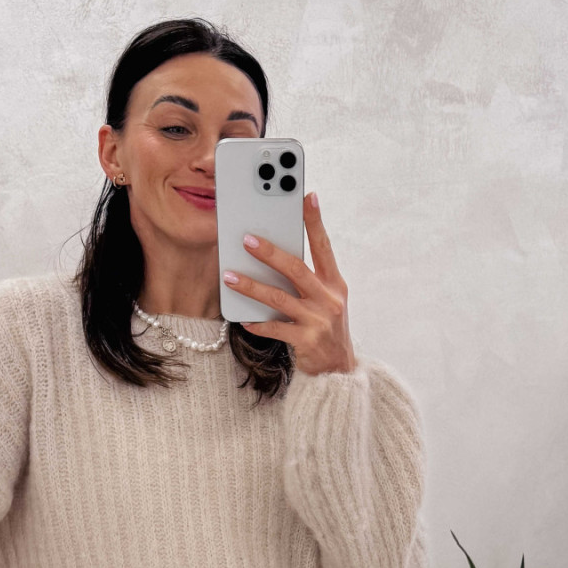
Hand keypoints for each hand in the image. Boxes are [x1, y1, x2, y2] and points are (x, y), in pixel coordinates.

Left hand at [224, 191, 356, 375]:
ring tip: (229, 277)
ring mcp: (318, 321)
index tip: (307, 197)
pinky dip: (258, 324)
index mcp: (334, 284)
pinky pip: (275, 329)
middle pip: (296, 269)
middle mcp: (329, 299)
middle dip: (270, 252)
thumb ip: (309, 280)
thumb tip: (277, 256)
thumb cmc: (326, 330)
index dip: (316, 222)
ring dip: (251, 287)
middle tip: (246, 239)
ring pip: (279, 298)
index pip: (324, 247)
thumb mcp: (327, 301)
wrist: (338, 371)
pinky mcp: (306, 341)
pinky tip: (244, 319)